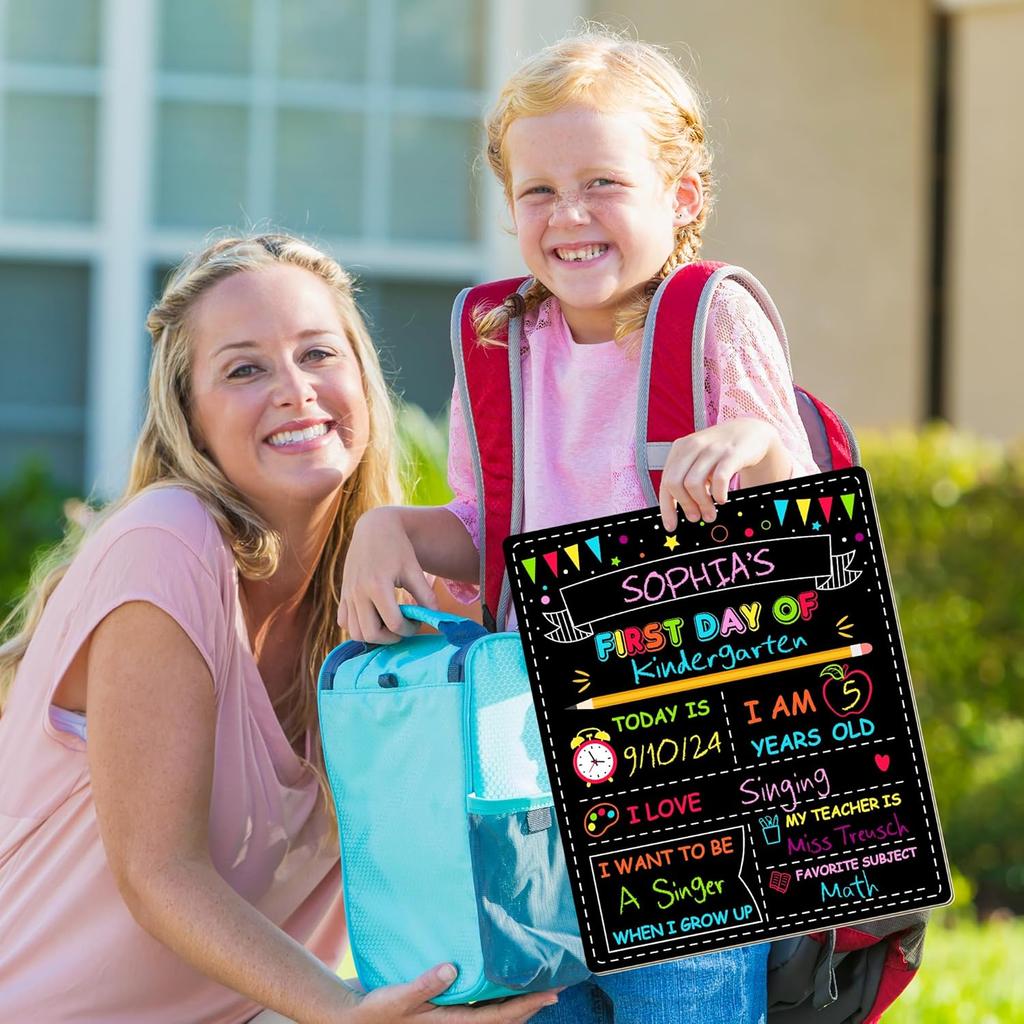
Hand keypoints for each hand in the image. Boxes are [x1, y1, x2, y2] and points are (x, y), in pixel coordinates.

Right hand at [339, 507, 437, 643]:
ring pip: (354, 632)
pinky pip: (344, 621)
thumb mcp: (413, 569)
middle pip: (371, 634)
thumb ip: (425, 594)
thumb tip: (436, 616)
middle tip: (403, 628)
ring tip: (388, 625)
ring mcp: (348, 594)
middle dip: (390, 638)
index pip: (393, 623)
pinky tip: (373, 617)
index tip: (417, 622)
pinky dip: (357, 626)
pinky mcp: (343, 594)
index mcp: (377, 586)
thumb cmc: (397, 547)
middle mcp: (358, 592)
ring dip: (373, 635)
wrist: (374, 528)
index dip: (409, 629)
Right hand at [349, 963, 557, 1022]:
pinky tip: (498, 983)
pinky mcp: (442, 1010)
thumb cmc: (376, 1011)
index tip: (549, 994)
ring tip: (535, 985)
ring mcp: (450, 1018)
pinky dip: (493, 997)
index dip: (525, 1006)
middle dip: (529, 1005)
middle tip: (555, 987)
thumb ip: (425, 985)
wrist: (354, 1019)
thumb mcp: (398, 997)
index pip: (497, 1017)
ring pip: (492, 1014)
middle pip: (502, 1018)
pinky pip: (476, 1006)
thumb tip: (452, 969)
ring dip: (515, 1002)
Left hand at [658, 419, 786, 530]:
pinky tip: (722, 499)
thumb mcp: (699, 459)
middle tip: (695, 517)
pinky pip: (719, 479)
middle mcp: (693, 446)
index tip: (671, 526)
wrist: (751, 431)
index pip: (665, 481)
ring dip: (701, 504)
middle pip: (674, 483)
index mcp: (680, 449)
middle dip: (684, 505)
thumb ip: (686, 478)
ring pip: (693, 484)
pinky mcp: (731, 453)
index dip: (666, 507)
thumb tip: (682, 511)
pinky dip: (718, 494)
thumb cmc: (721, 452)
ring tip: (710, 513)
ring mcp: (712, 449)